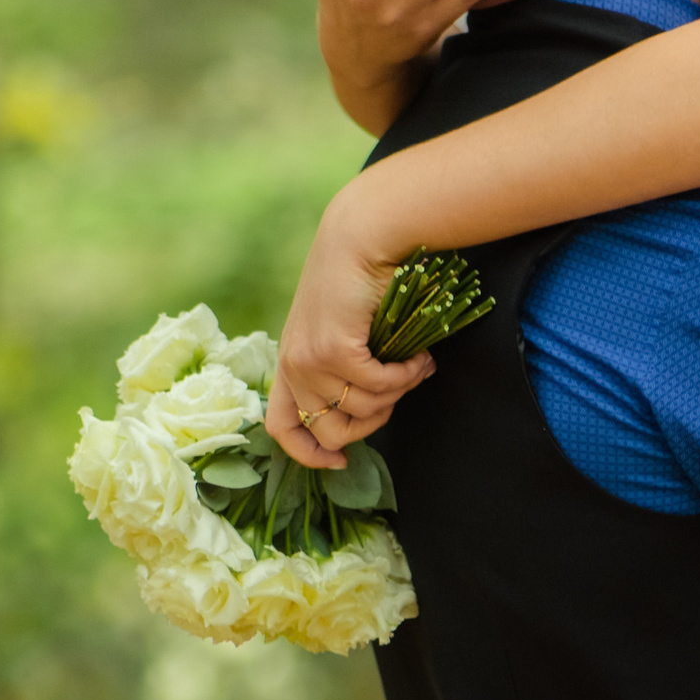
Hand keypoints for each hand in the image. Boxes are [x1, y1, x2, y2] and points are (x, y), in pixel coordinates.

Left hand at [267, 185, 427, 467]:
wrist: (360, 238)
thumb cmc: (357, 282)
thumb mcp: (342, 334)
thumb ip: (346, 372)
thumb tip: (377, 410)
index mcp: (290, 365)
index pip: (281, 429)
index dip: (309, 454)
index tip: (339, 461)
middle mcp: (293, 368)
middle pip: (334, 432)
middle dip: (376, 421)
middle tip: (399, 391)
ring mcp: (310, 362)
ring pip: (363, 411)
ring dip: (398, 393)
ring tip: (414, 365)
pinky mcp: (333, 351)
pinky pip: (379, 388)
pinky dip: (405, 376)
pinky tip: (418, 358)